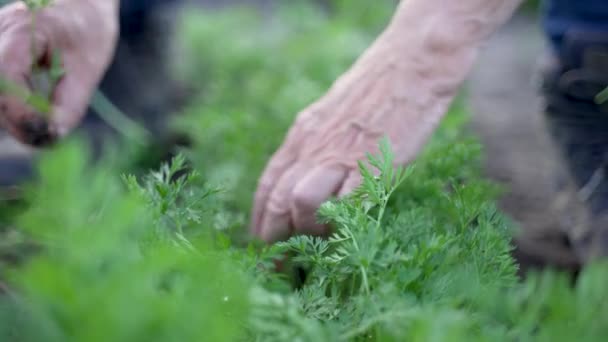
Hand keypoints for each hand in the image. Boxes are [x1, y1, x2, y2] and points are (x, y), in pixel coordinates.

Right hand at [0, 0, 117, 145]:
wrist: (84, 3)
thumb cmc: (88, 30)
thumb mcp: (88, 68)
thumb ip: (70, 103)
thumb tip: (53, 137)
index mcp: (22, 33)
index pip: (6, 80)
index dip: (21, 113)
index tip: (45, 133)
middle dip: (16, 120)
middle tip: (46, 138)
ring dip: (13, 117)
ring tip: (41, 128)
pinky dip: (12, 106)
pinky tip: (32, 115)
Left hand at [250, 36, 453, 242]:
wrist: (410, 65)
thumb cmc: (374, 89)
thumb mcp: (328, 114)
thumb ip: (313, 145)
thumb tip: (303, 177)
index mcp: (302, 135)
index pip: (268, 185)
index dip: (261, 220)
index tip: (262, 243)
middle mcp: (312, 147)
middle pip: (278, 201)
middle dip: (275, 239)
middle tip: (282, 264)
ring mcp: (341, 157)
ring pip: (301, 204)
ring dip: (311, 230)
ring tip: (328, 238)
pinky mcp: (373, 166)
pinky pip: (348, 205)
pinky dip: (344, 225)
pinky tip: (350, 233)